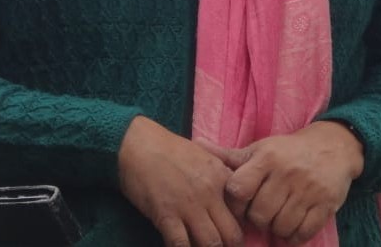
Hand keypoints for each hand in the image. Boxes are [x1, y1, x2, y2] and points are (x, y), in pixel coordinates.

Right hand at [118, 115, 243, 246]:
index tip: (232, 230)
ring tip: (202, 246)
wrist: (137, 143)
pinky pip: (181, 246)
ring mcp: (188, 206)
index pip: (244, 210)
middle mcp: (209, 193)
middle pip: (232, 235)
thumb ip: (220, 173)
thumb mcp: (202, 154)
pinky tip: (181, 246)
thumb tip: (234, 191)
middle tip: (221, 245)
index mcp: (220, 176)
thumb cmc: (168, 148)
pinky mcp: (166, 216)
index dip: (240, 224)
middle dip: (230, 245)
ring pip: (212, 244)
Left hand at [198, 121, 363, 244]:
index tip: (242, 200)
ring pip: (280, 227)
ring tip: (276, 216)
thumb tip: (196, 144)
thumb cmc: (286, 151)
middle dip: (257, 218)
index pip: (239, 189)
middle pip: (259, 214)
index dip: (236, 201)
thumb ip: (228, 155)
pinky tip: (292, 224)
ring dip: (275, 228)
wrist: (331, 147)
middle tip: (261, 211)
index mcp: (267, 157)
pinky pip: (302, 234)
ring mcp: (307, 191)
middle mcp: (286, 173)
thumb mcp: (258, 149)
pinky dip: (294, 236)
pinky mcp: (324, 205)